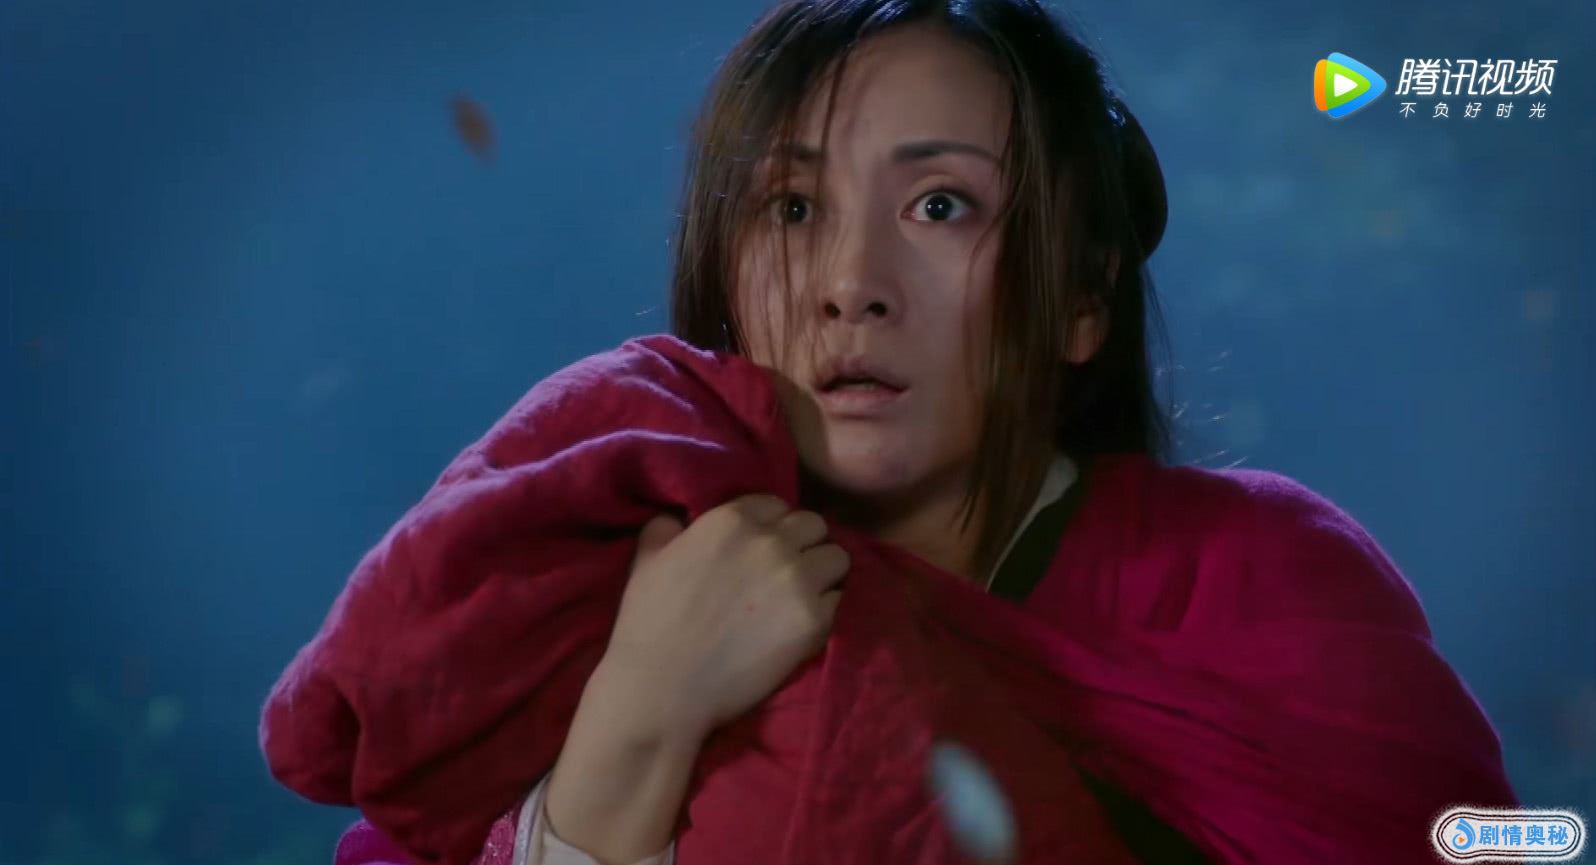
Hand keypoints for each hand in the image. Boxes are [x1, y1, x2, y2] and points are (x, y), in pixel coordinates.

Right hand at [598, 494, 848, 738]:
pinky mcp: (815, 621)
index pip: (775, 505)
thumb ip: (666, 529)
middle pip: (814, 525)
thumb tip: (677, 520)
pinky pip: (839, 601)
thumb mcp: (646, 560)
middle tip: (786, 571)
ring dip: (823, 573)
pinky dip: (825, 610)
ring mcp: (799, 580)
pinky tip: (802, 625)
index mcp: (732, 520)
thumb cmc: (649, 623)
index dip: (770, 526)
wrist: (664, 688)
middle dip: (802, 544)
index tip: (762, 547)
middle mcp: (773, 542)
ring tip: (804, 594)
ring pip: (837, 558)